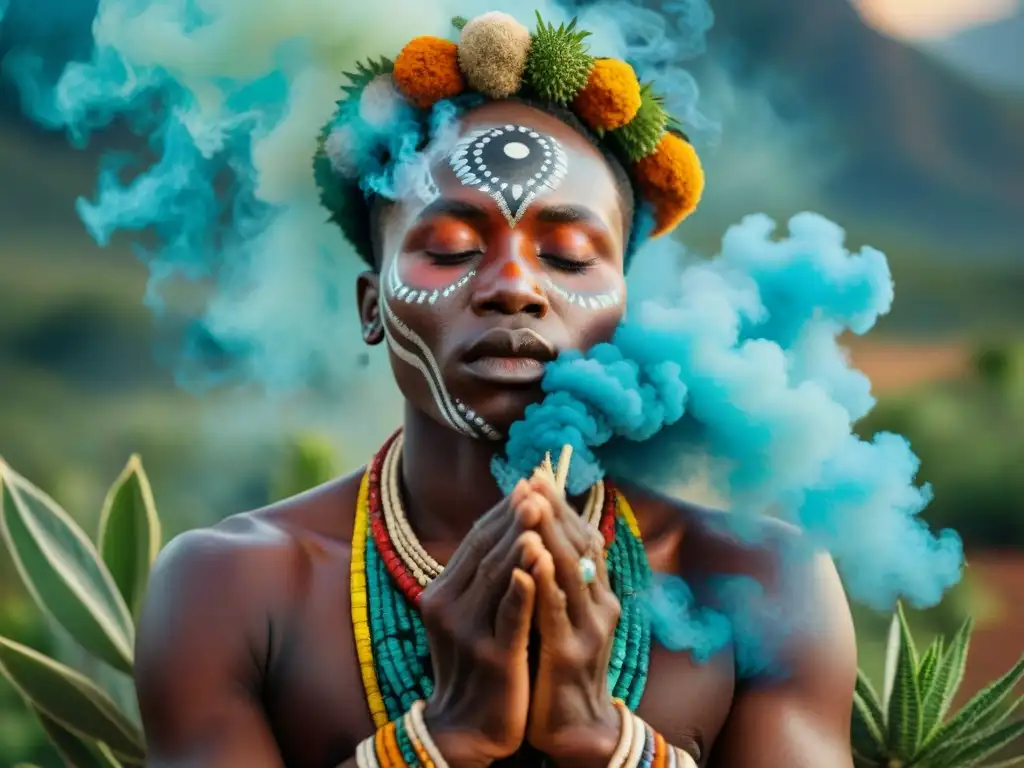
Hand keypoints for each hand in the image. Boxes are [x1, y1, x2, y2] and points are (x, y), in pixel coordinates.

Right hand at [419, 480, 546, 767]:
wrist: (466, 728)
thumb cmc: (476, 665)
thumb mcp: (471, 616)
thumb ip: (483, 576)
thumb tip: (510, 529)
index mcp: (443, 592)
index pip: (476, 541)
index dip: (503, 512)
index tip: (528, 483)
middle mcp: (449, 607)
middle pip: (486, 551)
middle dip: (514, 517)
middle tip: (536, 486)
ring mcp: (468, 632)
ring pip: (497, 577)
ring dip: (519, 541)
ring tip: (538, 510)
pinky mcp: (493, 658)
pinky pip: (509, 617)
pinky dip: (521, 589)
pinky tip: (536, 567)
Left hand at [522, 474, 622, 767]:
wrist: (578, 731)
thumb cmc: (562, 669)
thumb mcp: (566, 618)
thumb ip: (559, 581)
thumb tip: (543, 536)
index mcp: (598, 594)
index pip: (583, 538)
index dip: (562, 506)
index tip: (539, 475)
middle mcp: (600, 604)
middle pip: (580, 545)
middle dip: (555, 509)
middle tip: (534, 476)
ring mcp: (588, 629)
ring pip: (570, 570)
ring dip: (550, 533)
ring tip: (534, 501)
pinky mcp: (569, 655)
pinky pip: (556, 611)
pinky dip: (545, 581)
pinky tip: (533, 558)